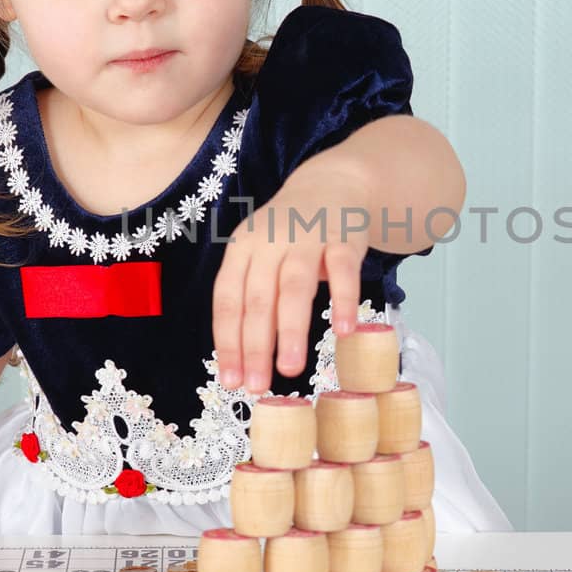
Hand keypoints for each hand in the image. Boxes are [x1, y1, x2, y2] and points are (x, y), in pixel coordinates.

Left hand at [213, 161, 370, 395]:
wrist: (333, 185)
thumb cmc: (291, 237)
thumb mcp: (261, 259)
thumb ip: (253, 300)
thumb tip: (244, 362)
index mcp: (242, 250)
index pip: (227, 300)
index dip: (228, 342)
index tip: (230, 380)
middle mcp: (269, 241)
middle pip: (258, 299)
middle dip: (255, 346)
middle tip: (256, 386)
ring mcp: (307, 238)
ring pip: (294, 288)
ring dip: (291, 331)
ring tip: (291, 370)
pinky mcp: (343, 237)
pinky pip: (343, 271)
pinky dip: (343, 300)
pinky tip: (343, 331)